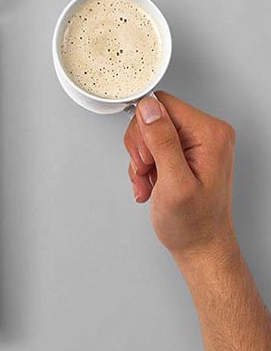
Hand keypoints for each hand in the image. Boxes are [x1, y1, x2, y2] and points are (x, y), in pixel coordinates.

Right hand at [123, 92, 236, 261]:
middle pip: (152, 117)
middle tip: (149, 171)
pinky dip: (144, 167)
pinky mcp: (183, 152)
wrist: (200, 245)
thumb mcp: (174, 183)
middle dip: (141, 148)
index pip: (162, 105)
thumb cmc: (193, 223)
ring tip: (150, 182)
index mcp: (210, 134)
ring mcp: (195, 143)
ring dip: (140, 161)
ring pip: (147, 133)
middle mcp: (206, 133)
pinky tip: (151, 184)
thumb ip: (162, 142)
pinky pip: (150, 146)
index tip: (149, 158)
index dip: (145, 130)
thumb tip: (149, 108)